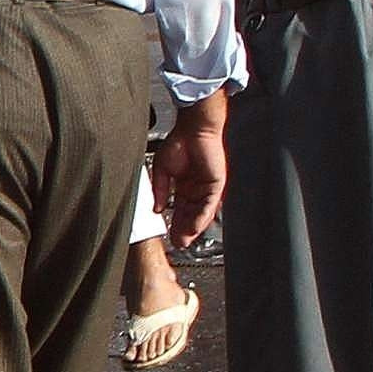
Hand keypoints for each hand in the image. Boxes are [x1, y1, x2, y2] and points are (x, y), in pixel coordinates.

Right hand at [150, 100, 228, 248]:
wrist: (193, 128)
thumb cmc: (179, 142)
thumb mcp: (162, 170)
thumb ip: (159, 190)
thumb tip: (157, 209)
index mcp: (184, 185)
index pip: (179, 209)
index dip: (174, 222)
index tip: (169, 235)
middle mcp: (196, 188)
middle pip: (190, 214)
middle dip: (184, 229)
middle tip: (177, 243)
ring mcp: (207, 187)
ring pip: (200, 213)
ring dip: (193, 227)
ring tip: (184, 240)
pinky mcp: (216, 184)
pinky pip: (209, 205)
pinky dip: (202, 217)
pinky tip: (194, 227)